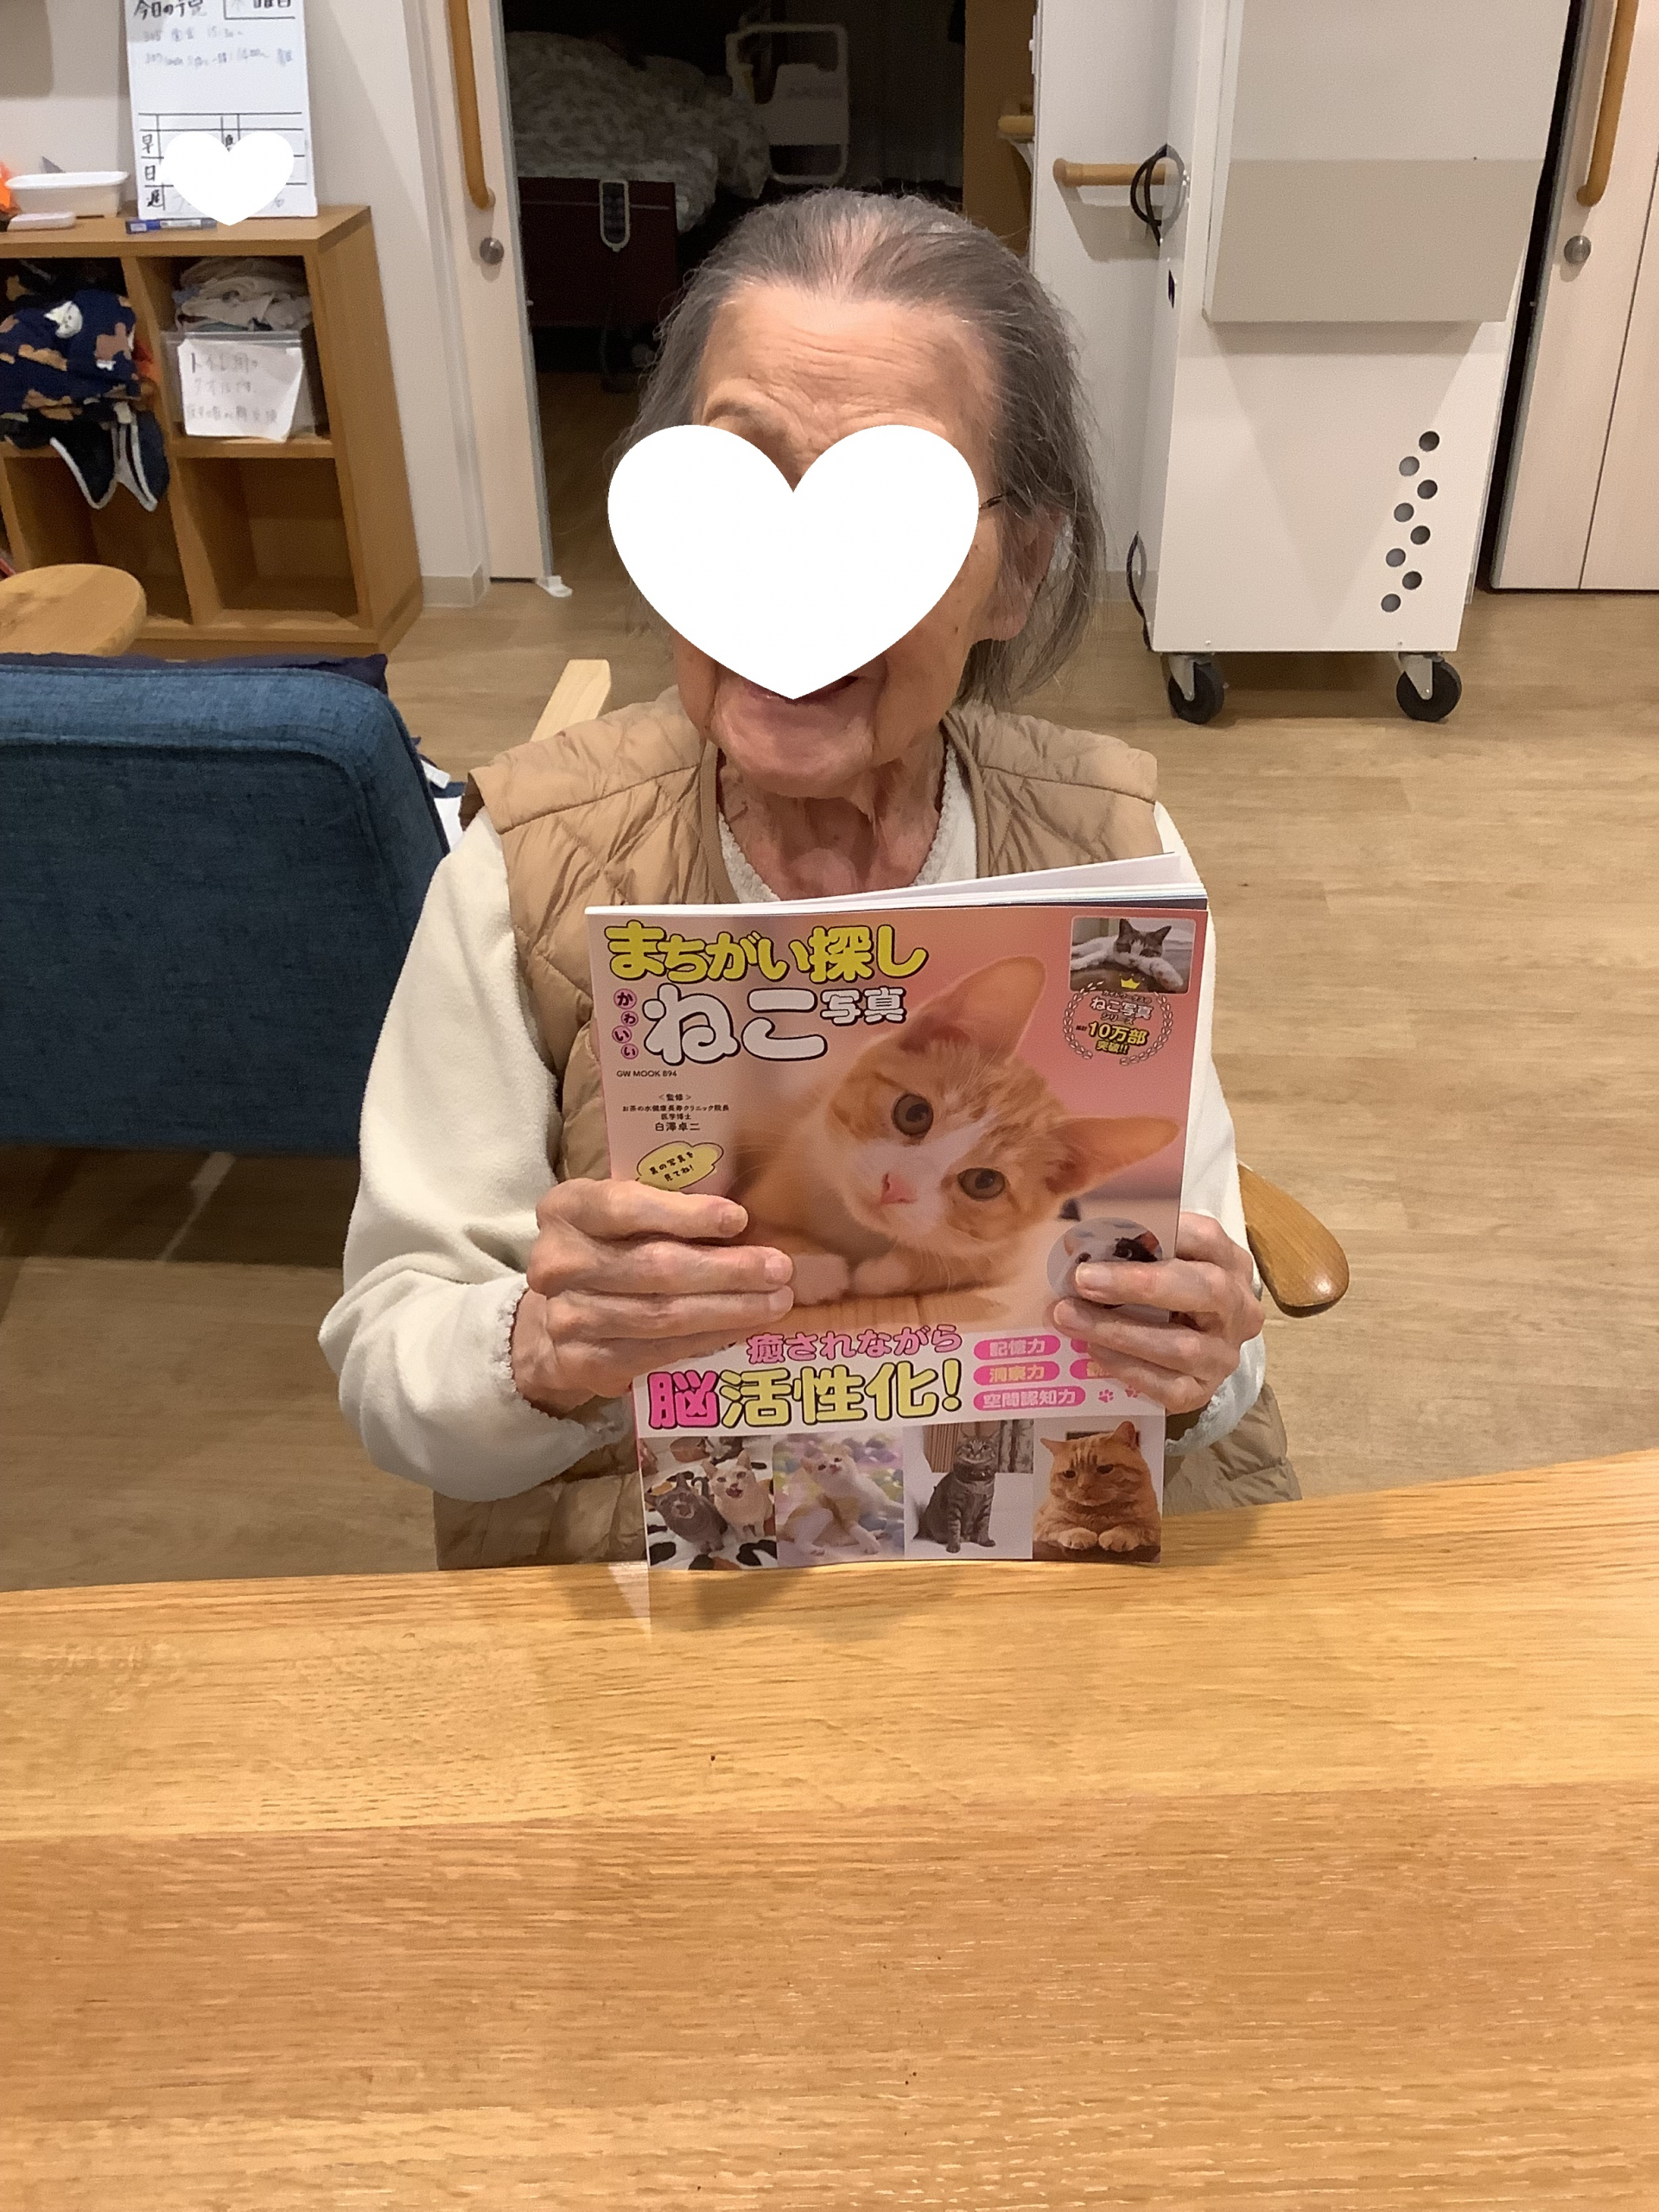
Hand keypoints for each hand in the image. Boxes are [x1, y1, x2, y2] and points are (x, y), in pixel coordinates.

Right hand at [511, 1179, 793, 1412]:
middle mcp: (557, 1263)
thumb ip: (664, 1207)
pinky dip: (708, 1340)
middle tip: (778, 1268)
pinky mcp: (584, 1362)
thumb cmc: (609, 1249)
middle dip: (726, 1269)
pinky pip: (658, 1352)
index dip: (685, 1214)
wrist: (557, 1317)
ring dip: (728, 1309)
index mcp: (566, 1209)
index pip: (626, 1207)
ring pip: (662, 1315)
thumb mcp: (621, 1215)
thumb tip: (743, 1218)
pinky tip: (743, 1329)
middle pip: (654, 1266)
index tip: (738, 1219)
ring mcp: (567, 1317)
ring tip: (775, 1302)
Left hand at [1052, 1211, 1261, 1415]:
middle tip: (1082, 1280)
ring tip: (1068, 1317)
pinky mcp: (1202, 1392)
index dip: (1157, 1233)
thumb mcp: (1154, 1260)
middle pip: (1204, 1290)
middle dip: (1139, 1284)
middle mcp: (1237, 1309)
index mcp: (1229, 1262)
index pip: (1205, 1237)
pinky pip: (1168, 1386)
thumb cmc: (1156, 1292)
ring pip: (1181, 1346)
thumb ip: (1130, 1245)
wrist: (1175, 1353)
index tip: (1105, 1235)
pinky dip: (1127, 1368)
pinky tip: (1093, 1352)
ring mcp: (1223, 1354)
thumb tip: (1077, 1239)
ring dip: (1119, 1331)